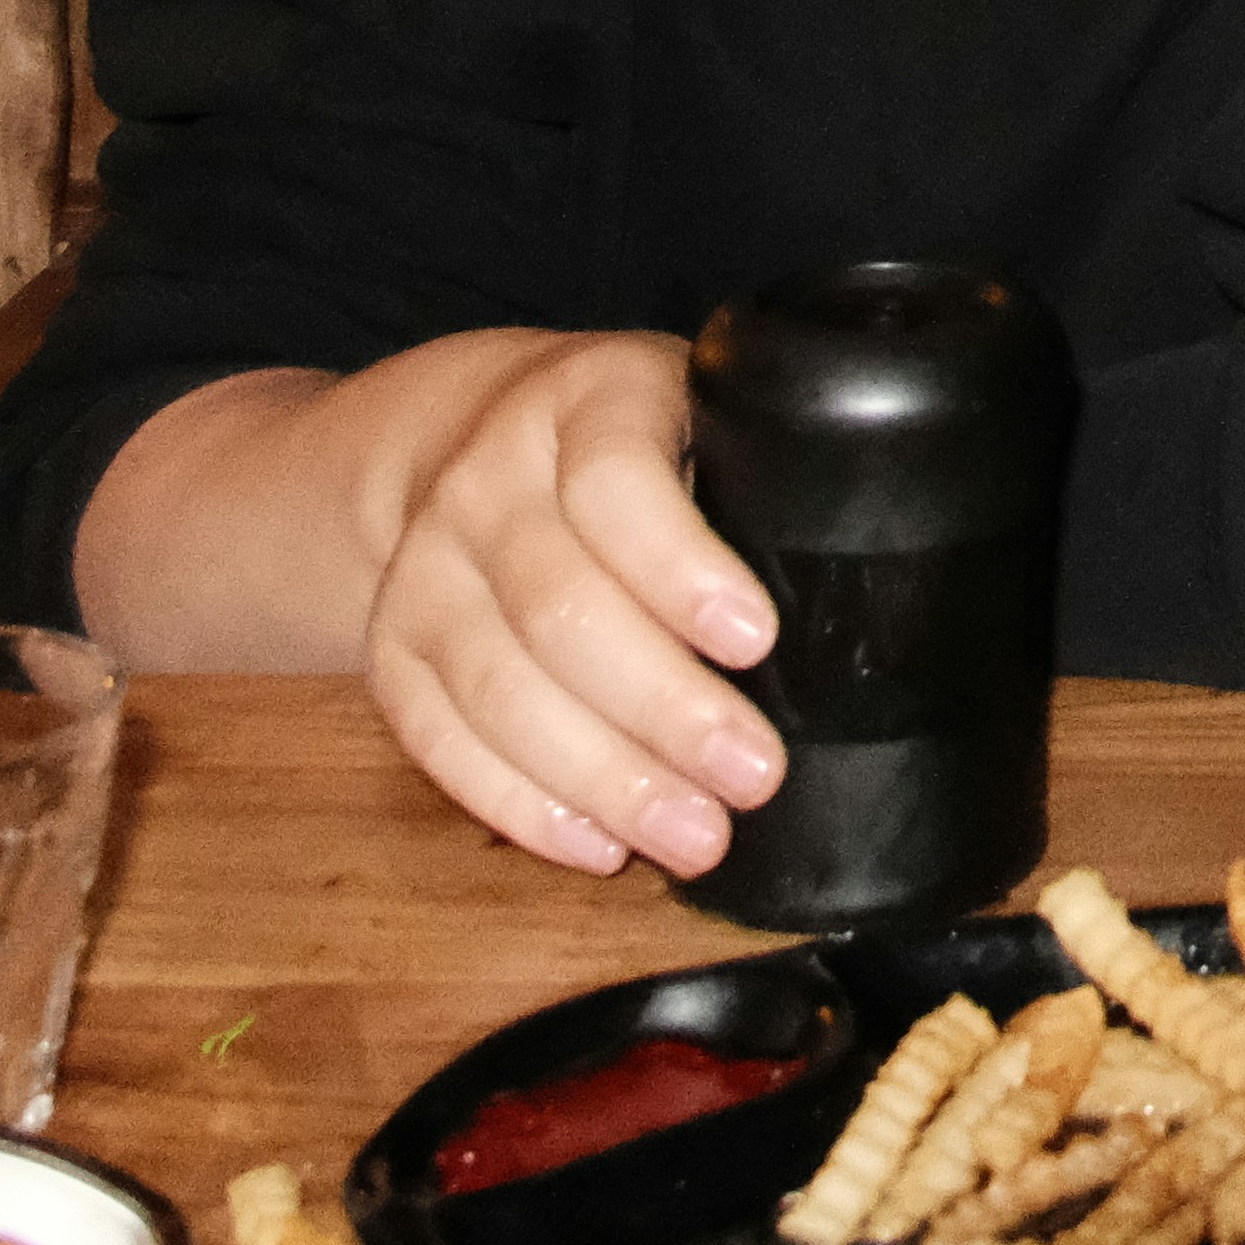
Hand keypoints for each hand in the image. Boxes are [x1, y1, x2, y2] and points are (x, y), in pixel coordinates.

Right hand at [354, 331, 785, 879]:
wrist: (475, 433)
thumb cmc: (640, 444)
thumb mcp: (701, 417)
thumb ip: (754, 489)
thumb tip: (854, 618)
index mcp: (588, 399)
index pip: (616, 480)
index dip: (681, 567)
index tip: (757, 639)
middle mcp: (488, 476)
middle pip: (558, 606)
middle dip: (663, 708)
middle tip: (754, 776)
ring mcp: (426, 562)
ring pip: (497, 684)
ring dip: (601, 776)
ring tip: (695, 836)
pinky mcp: (390, 644)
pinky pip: (438, 734)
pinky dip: (518, 801)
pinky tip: (596, 845)